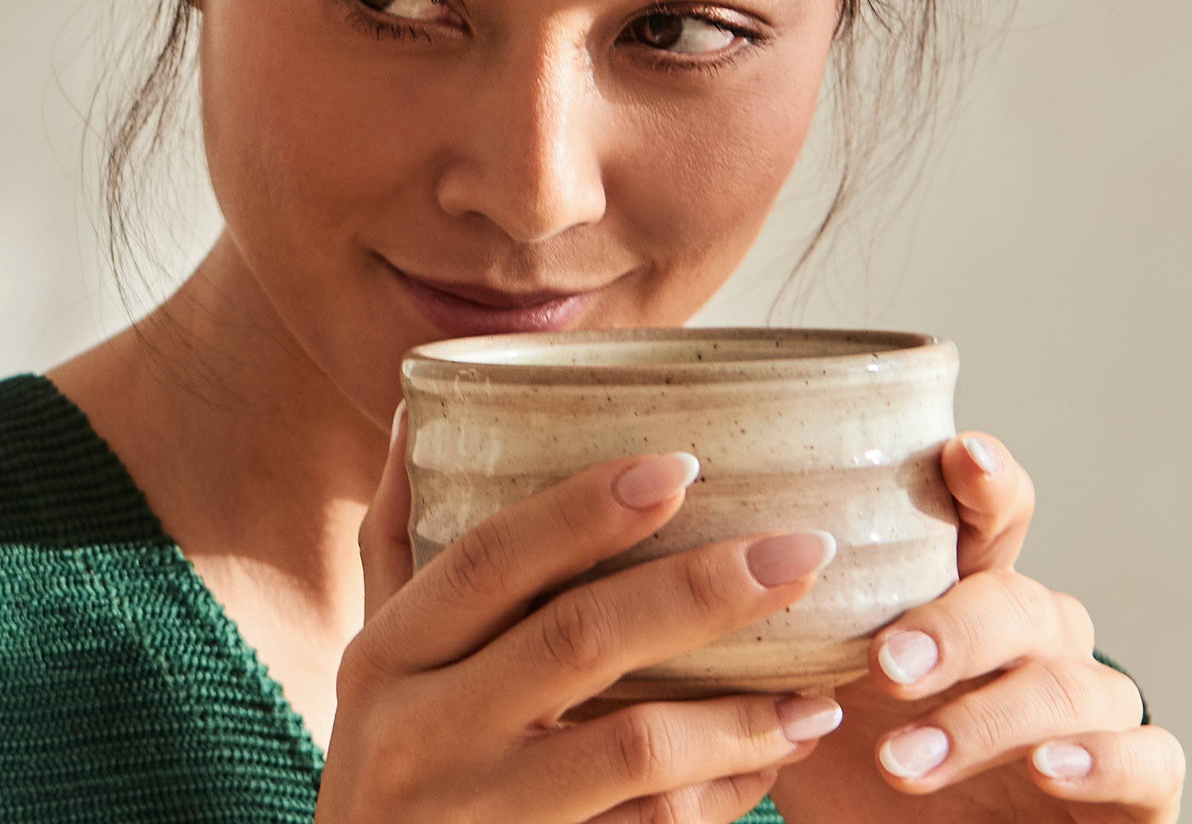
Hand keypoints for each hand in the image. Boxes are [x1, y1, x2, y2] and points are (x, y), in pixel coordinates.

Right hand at [317, 405, 841, 822]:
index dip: (582, 509)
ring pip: (630, 749)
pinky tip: (778, 755)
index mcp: (388, 654)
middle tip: (799, 552)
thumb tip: (422, 407)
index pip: (487, 559)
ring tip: (817, 687)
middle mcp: (420, 730)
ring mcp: (476, 811)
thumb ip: (397, 537)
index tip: (681, 466)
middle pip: (574, 640)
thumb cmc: (386, 754)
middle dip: (697, 589)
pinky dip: (725, 792)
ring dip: (738, 714)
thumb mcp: (374, 653)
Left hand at [771, 433, 1185, 823]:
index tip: (957, 453)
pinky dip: (1100, 760)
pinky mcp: (1138, 786)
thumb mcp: (800, 700)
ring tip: (906, 758)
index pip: (989, 520)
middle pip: (1017, 601)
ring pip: (1070, 683)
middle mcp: (1036, 642)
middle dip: (951, 628)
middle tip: (884, 664)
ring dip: (986, 718)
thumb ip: (774, 638)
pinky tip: (1044, 767)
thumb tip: (694, 580)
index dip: (985, 482)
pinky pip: (1149, 756)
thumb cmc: (852, 769)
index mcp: (961, 600)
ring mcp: (1089, 711)